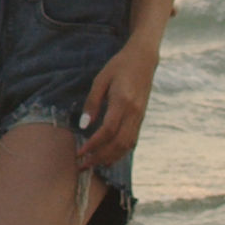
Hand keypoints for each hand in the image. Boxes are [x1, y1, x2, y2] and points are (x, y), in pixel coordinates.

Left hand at [73, 37, 153, 172]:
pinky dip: (120, 152)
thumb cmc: (119, 66)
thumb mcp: (101, 80)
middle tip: (83, 165)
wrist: (144, 60)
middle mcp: (134, 112)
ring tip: (93, 164)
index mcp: (122, 101)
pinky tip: (108, 157)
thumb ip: (92, 103)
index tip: (80, 152)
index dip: (93, 145)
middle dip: (100, 157)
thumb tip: (84, 125)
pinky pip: (132, 140)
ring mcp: (140, 117)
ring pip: (127, 145)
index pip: (108, 130)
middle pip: (118, 143)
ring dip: (110, 158)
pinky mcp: (141, 118)